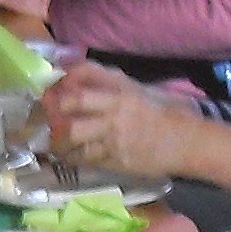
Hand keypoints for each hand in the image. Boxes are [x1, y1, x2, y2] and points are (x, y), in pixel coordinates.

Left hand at [41, 63, 187, 178]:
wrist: (185, 141)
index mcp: (121, 88)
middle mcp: (115, 108)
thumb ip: (104, 82)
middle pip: (73, 103)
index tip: (51, 89)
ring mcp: (114, 135)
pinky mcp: (116, 159)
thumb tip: (68, 76)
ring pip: (72, 134)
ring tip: (54, 143)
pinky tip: (71, 156)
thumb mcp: (134, 89)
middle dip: (53, 109)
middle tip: (45, 118)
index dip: (62, 80)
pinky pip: (84, 157)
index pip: (85, 73)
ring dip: (57, 139)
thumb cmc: (158, 113)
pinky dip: (73, 156)